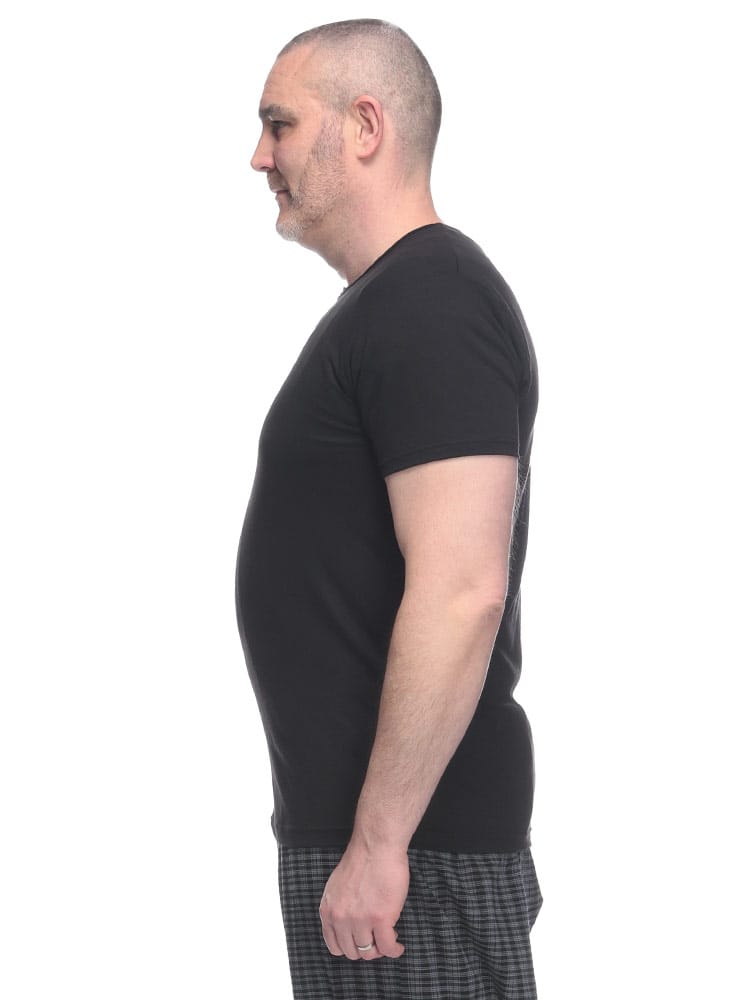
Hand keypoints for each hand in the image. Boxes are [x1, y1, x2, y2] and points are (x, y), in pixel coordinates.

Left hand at [319, 841, 408, 960]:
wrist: (376, 846)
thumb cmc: (361, 860)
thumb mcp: (337, 887)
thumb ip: (339, 907)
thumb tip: (348, 924)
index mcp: (328, 910)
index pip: (335, 946)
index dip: (350, 947)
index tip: (361, 942)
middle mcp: (341, 918)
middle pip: (352, 952)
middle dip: (367, 948)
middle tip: (377, 940)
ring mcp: (360, 921)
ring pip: (370, 953)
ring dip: (381, 950)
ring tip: (389, 940)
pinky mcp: (380, 919)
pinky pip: (388, 947)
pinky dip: (394, 950)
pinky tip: (398, 945)